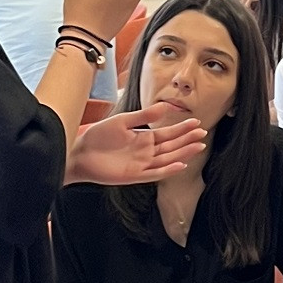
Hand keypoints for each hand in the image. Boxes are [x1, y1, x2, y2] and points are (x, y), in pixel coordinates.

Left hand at [64, 103, 205, 185]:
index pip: (168, 133)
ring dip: (183, 153)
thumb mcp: (122, 121)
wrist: (79, 153)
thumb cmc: (98, 136)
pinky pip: (155, 173)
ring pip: (167, 159)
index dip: (182, 129)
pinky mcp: (134, 176)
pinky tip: (181, 164)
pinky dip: (168, 169)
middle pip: (172, 146)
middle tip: (203, 133)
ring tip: (199, 146)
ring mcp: (141, 164)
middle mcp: (145, 152)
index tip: (197, 122)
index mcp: (143, 138)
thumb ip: (143, 116)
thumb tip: (164, 106)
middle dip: (187, 139)